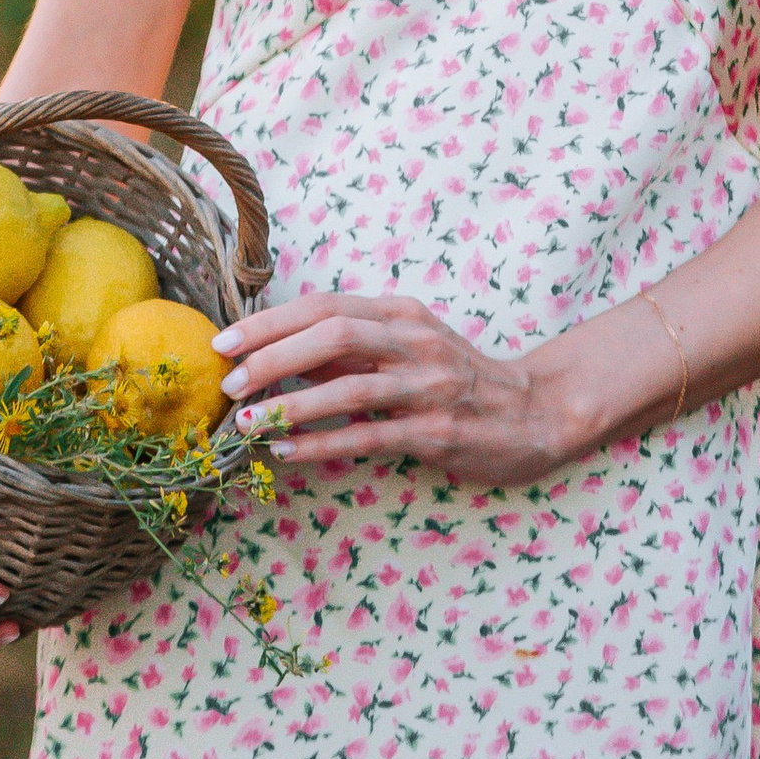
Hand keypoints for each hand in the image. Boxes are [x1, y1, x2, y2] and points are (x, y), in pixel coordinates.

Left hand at [215, 292, 578, 491]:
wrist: (534, 411)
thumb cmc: (457, 378)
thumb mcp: (406, 347)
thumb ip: (350, 348)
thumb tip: (278, 352)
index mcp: (401, 313)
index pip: (324, 306)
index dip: (270, 322)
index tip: (225, 341)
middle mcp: (414, 341)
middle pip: (332, 335)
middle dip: (272, 357)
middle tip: (229, 382)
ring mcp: (429, 387)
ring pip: (350, 388)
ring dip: (291, 405)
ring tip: (247, 423)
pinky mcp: (438, 432)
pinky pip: (370, 437)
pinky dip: (323, 444)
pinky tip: (288, 452)